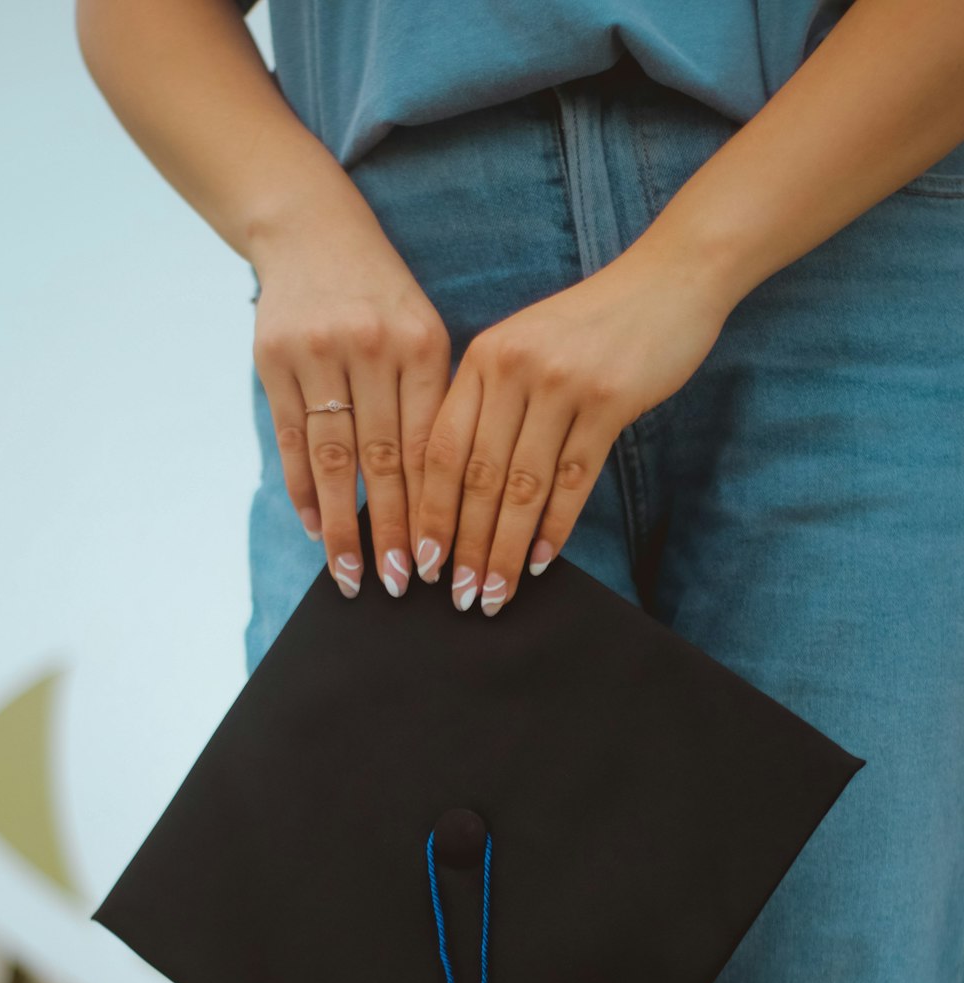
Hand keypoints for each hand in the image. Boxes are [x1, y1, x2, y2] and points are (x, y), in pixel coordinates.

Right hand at [251, 186, 450, 599]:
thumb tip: (440, 498)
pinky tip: (316, 528)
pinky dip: (302, 490)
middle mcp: (369, 347)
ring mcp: (316, 352)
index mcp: (420, 344)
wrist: (310, 230)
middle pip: (380, 460)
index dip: (431, 508)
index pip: (427, 445)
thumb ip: (431, 403)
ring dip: (340, 524)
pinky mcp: (273, 360)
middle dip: (389, 530)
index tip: (437, 560)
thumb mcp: (423, 331)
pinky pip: (291, 439)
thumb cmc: (381, 296)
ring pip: (331, 457)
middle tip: (397, 585)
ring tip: (350, 574)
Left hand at [411, 234, 734, 614]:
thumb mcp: (524, 348)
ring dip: (506, 549)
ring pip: (523, 486)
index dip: (429, 512)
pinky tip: (542, 561)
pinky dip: (556, 526)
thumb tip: (460, 490)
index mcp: (482, 358)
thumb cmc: (591, 326)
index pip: (440, 449)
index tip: (422, 559)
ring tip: (495, 593)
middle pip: (477, 476)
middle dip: (464, 545)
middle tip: (457, 595)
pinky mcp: (610, 400)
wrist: (667, 280)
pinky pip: (574, 478)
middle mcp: (514, 369)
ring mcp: (562, 384)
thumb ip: (491, 402)